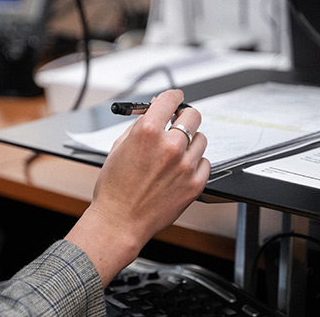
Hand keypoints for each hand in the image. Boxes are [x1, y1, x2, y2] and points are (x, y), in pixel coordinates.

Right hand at [65, 89, 210, 285]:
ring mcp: (185, 166)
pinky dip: (195, 163)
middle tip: (178, 123)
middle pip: (193, 115)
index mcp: (148, 132)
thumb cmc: (114, 188)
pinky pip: (205, 162)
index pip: (171, 99)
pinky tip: (180, 169)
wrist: (119, 222)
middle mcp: (170, 146)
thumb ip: (140, 126)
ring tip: (176, 153)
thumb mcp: (119, 147)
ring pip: (201, 138)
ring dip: (190, 141)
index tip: (175, 98)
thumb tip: (154, 112)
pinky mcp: (194, 184)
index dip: (174, 96)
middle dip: (184, 116)